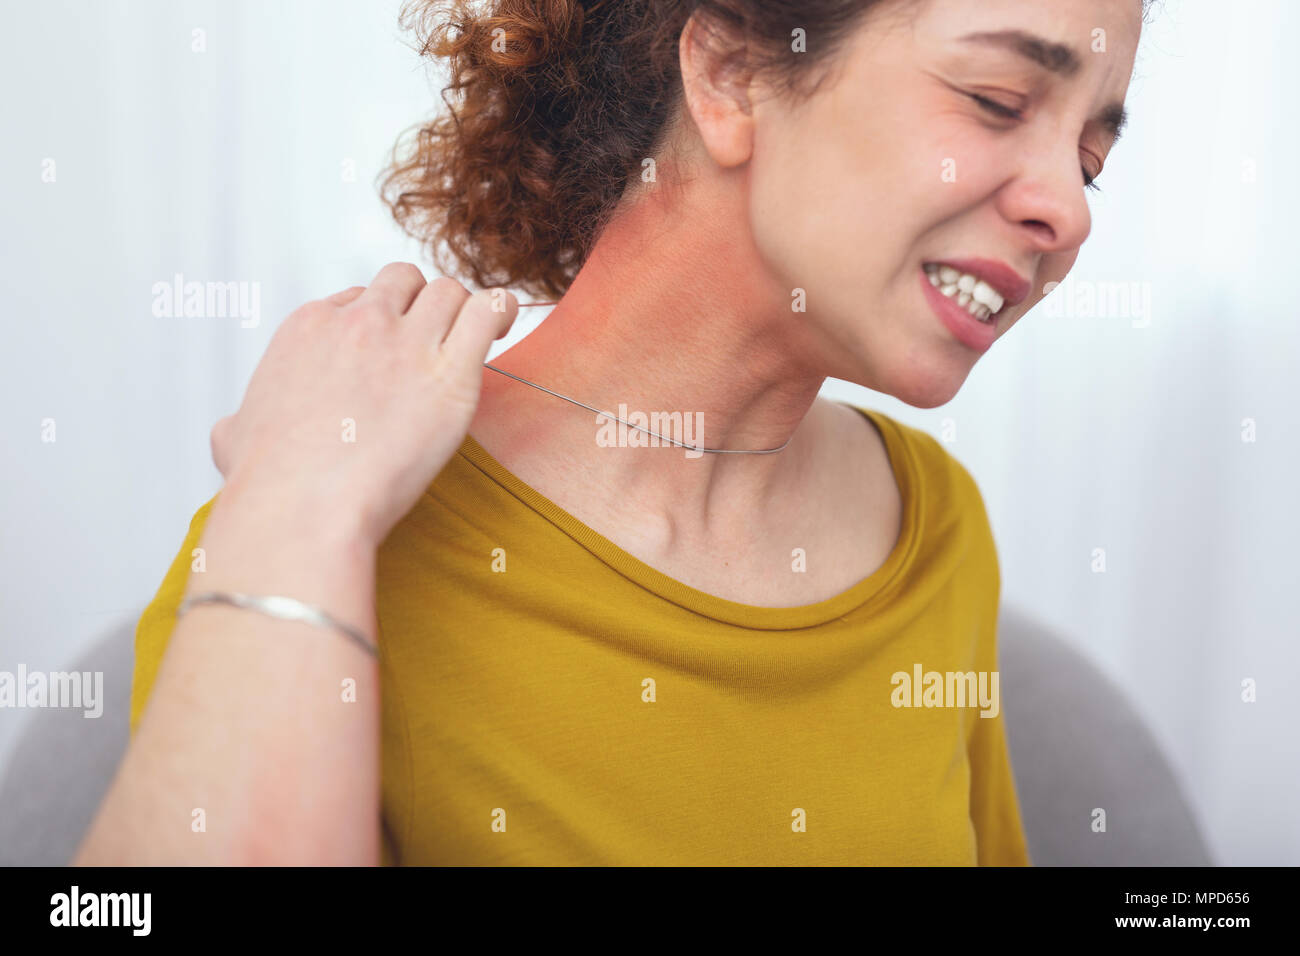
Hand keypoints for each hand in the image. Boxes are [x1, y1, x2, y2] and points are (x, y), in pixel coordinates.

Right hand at [208, 263, 517, 548]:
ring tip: (472, 341)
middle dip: (421, 305)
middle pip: (405, 281)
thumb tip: (232, 433)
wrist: (302, 508)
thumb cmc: (269, 484)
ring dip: (462, 312)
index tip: (389, 354)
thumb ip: (239, 424)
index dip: (380, 322)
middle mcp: (358, 323)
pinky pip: (488, 312)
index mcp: (308, 328)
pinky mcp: (450, 372)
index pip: (357, 297)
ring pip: (449, 290)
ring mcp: (405, 342)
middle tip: (433, 343)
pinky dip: (500, 312)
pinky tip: (501, 327)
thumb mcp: (234, 440)